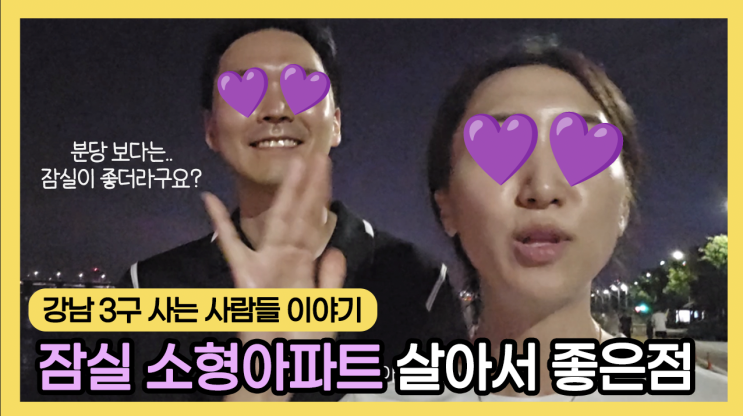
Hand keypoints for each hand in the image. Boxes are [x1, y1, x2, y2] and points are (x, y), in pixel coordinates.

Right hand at [203, 153, 345, 400]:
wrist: (276, 367)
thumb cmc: (299, 344)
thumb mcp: (325, 314)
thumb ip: (331, 283)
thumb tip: (335, 251)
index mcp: (304, 265)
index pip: (315, 223)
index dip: (322, 196)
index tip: (328, 169)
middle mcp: (285, 258)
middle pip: (300, 215)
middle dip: (308, 186)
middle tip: (317, 153)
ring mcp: (264, 265)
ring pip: (275, 221)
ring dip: (282, 193)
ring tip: (290, 163)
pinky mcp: (244, 279)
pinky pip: (231, 248)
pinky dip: (219, 224)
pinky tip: (209, 200)